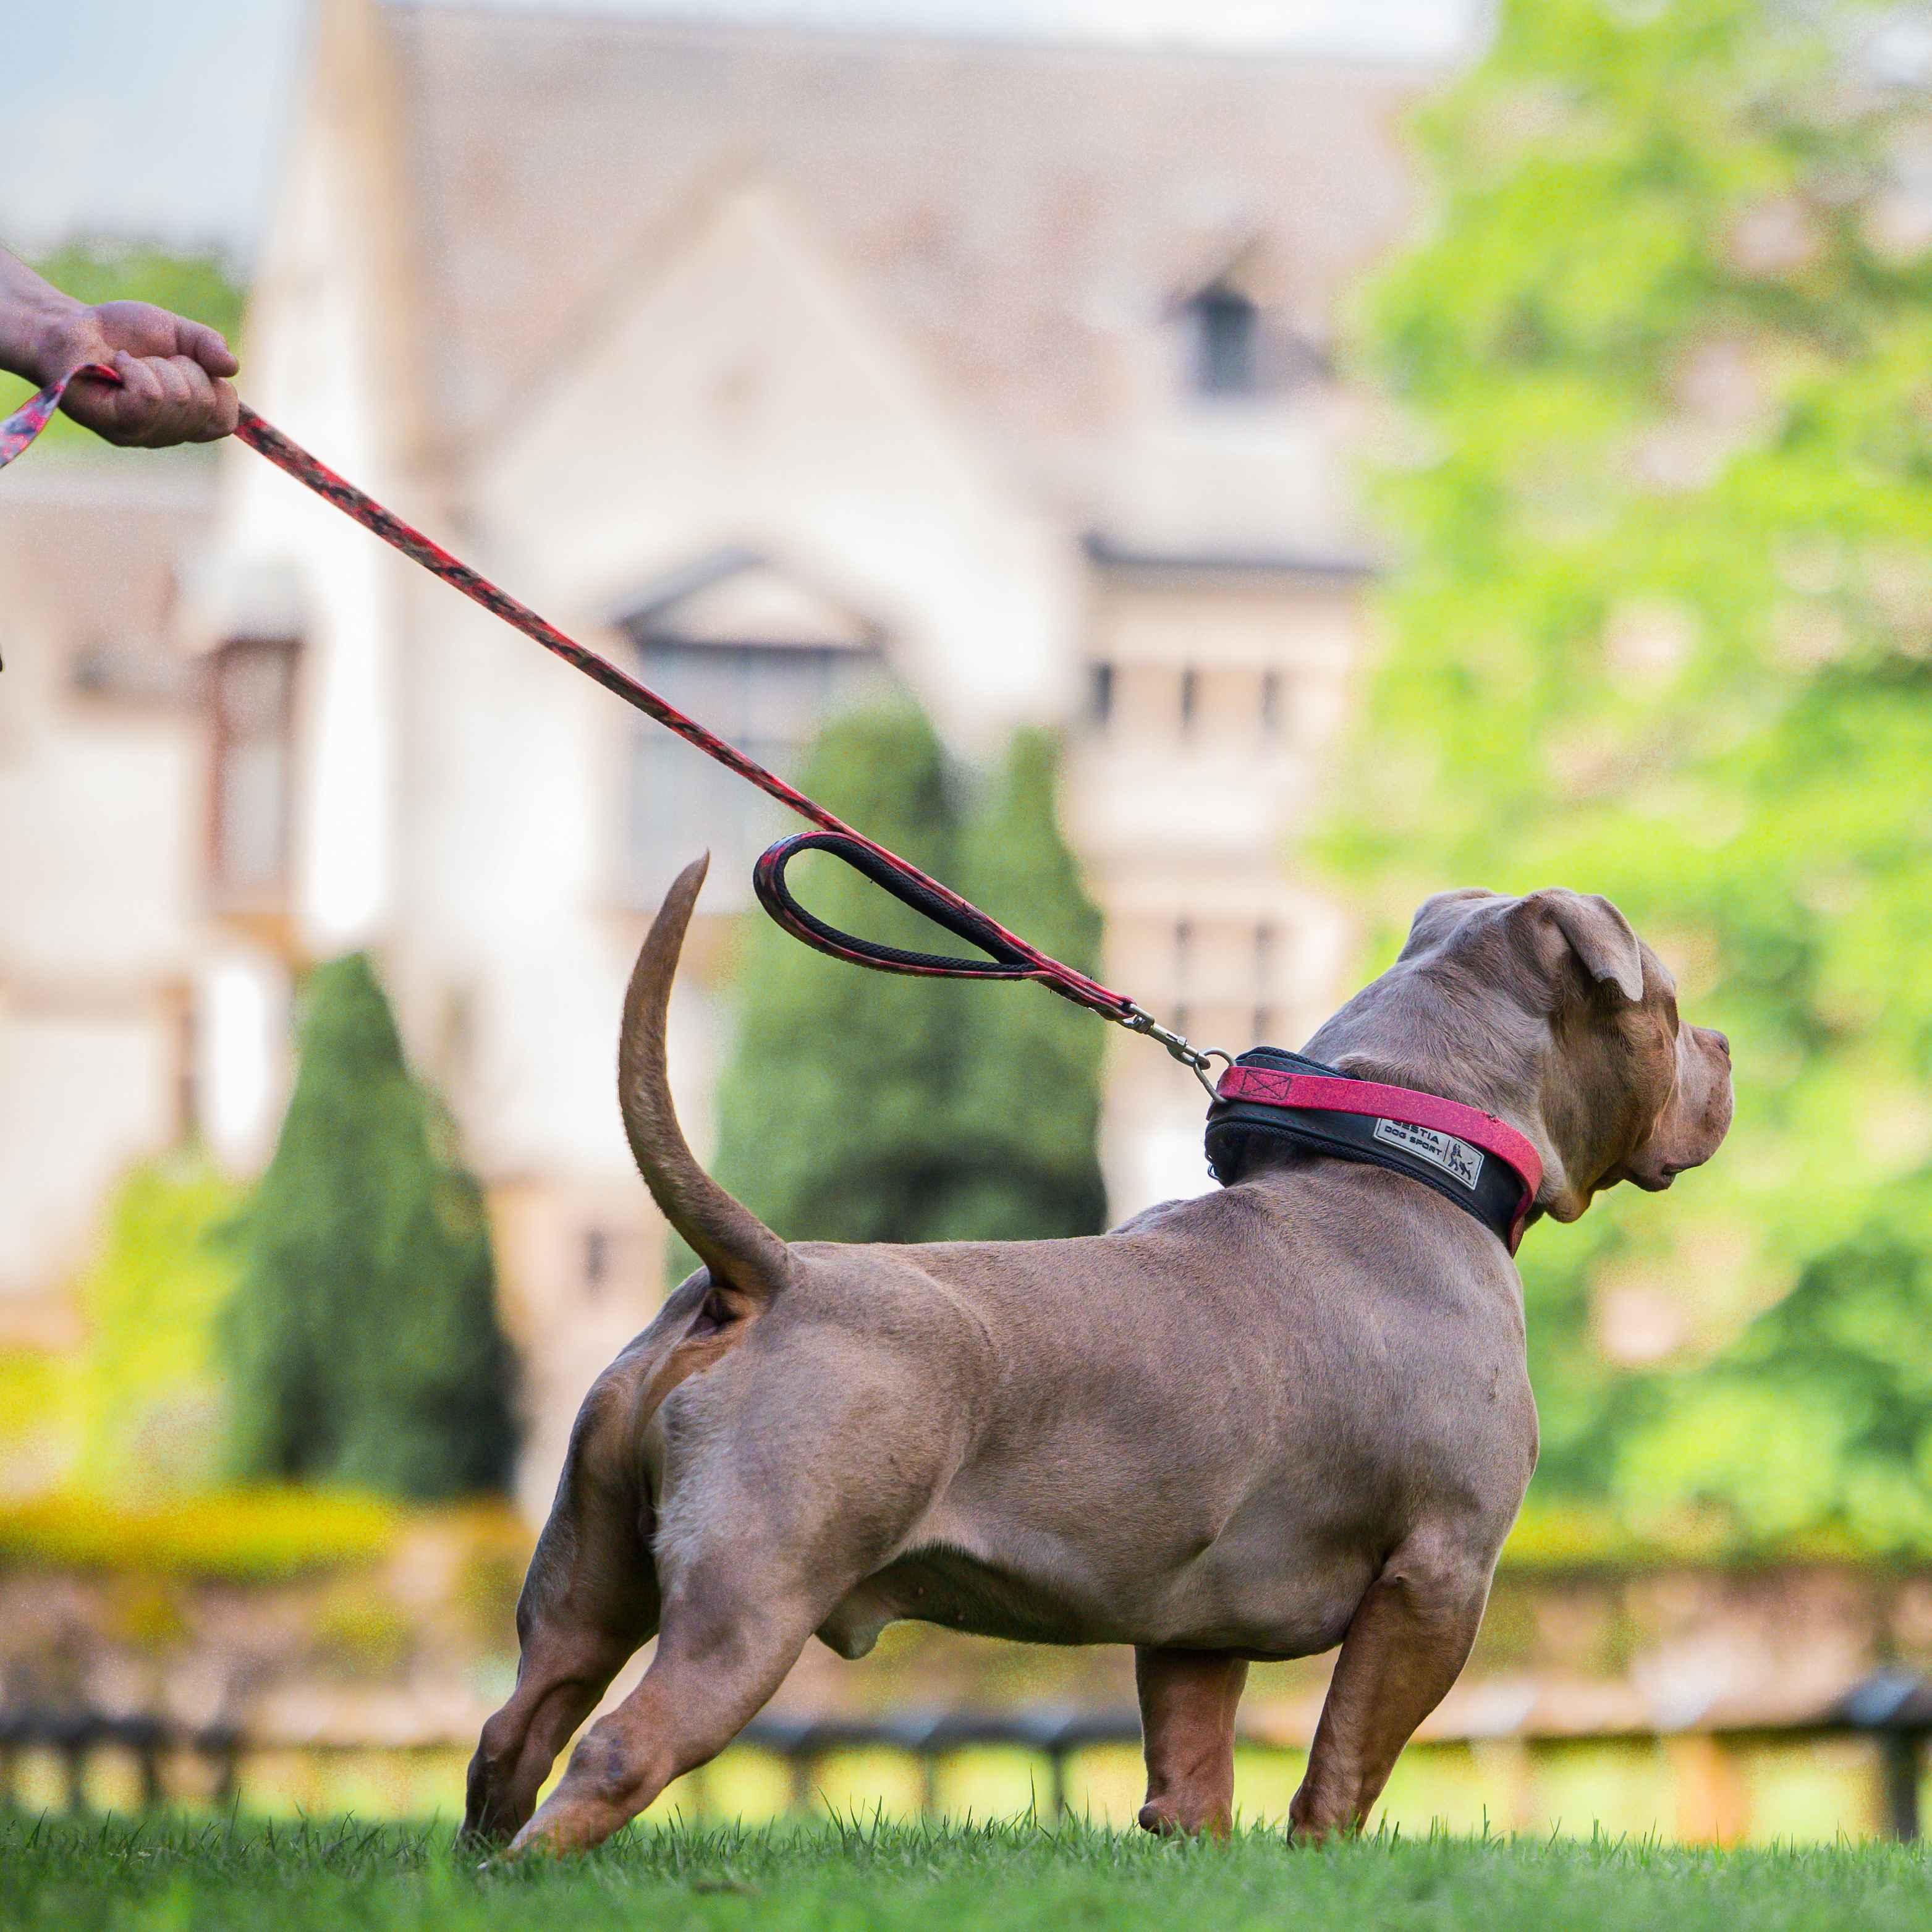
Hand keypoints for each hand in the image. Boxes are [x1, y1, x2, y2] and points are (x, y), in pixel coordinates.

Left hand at [29, 299, 240, 447]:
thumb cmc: (121, 333)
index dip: (216, 387)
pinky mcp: (115, 424)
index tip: (188, 364)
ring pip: (179, 399)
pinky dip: (137, 371)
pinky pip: (149, 398)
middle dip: (181, 366)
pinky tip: (118, 367)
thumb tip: (233, 366)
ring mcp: (141, 434)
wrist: (69, 326)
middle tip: (150, 359)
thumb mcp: (175, 331)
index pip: (225, 420)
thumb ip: (207, 346)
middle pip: (203, 403)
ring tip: (128, 363)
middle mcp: (166, 433)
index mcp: (186, 418)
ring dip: (155, 366)